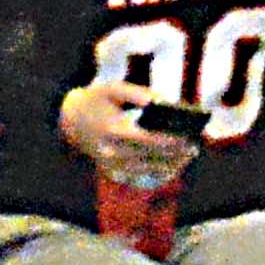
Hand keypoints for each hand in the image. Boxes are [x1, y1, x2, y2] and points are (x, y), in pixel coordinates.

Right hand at [56, 80, 187, 172]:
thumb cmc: (98, 100)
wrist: (70, 119)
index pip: (145, 139)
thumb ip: (139, 93)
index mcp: (111, 130)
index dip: (167, 141)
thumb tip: (163, 102)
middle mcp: (108, 151)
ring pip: (144, 170)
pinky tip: (173, 167)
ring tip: (188, 157)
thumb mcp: (114, 88)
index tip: (186, 139)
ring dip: (168, 165)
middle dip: (172, 154)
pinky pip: (137, 176)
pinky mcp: (109, 170)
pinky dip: (156, 172)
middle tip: (193, 149)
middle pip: (147, 157)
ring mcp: (108, 163)